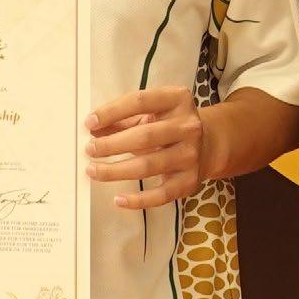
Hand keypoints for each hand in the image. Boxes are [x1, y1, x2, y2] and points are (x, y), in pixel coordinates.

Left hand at [84, 86, 204, 209]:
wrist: (209, 144)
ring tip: (94, 170)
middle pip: (144, 136)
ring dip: (116, 170)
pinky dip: (138, 200)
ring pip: (148, 166)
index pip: (139, 101)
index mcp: (177, 99)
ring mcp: (190, 154)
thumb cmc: (170, 125)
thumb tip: (93, 128)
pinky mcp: (190, 181)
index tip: (90, 122)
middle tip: (90, 149)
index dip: (111, 112)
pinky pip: (161, 195)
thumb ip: (123, 118)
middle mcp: (188, 126)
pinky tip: (118, 199)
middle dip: (112, 145)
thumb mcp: (152, 112)